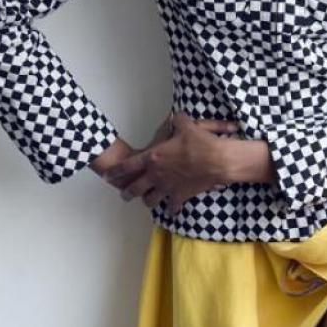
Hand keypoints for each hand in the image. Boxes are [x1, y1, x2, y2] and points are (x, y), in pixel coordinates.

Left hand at [102, 112, 238, 211]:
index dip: (116, 171)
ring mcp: (167, 188)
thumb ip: (177, 121)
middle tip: (124, 194)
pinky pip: (172, 207)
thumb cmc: (199, 143)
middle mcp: (156, 175)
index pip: (128, 166)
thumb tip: (176, 116)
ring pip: (150, 200)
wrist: (217, 161)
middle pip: (135, 188)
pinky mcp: (180, 196)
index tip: (108, 176)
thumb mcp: (187, 126)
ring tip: (146, 201)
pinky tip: (172, 209)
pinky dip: (171, 209)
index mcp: (153, 157)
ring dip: (147, 200)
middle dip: (127, 192)